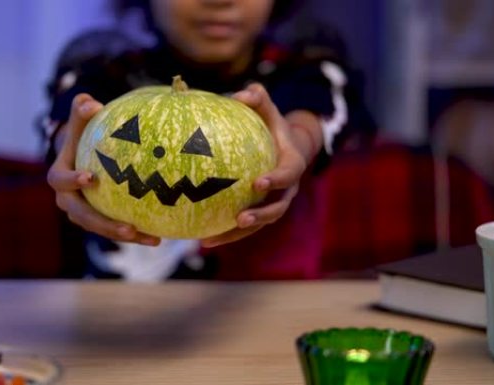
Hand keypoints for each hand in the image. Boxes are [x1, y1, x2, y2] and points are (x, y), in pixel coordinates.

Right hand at [47, 93, 160, 245]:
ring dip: (125, 236)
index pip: (61, 181)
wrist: (85, 159)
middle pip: (83, 217)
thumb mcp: (82, 122)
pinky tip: (158, 237)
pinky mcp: (99, 222)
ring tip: (151, 239)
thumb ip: (82, 110)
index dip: (72, 181)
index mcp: (60, 177)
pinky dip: (136, 235)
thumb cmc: (85, 136)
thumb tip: (91, 103)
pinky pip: (116, 230)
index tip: (90, 179)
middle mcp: (68, 201)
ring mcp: (83, 214)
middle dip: (104, 225)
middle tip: (128, 228)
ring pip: (102, 229)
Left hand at [200, 83, 321, 247]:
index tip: (257, 183)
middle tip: (240, 218)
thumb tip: (241, 93)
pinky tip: (201, 241)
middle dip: (261, 215)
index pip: (287, 176)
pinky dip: (226, 235)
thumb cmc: (272, 127)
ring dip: (237, 234)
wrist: (286, 150)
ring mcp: (274, 205)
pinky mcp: (260, 214)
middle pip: (277, 208)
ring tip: (210, 241)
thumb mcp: (269, 111)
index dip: (275, 181)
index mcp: (292, 166)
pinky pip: (245, 228)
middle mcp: (286, 191)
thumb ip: (258, 99)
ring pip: (259, 224)